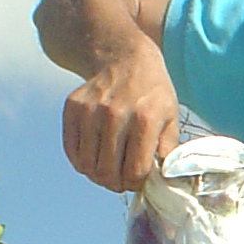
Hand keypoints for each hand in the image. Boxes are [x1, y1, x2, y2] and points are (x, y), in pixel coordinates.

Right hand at [61, 52, 180, 191]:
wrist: (125, 59)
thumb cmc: (152, 93)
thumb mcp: (171, 119)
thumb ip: (167, 152)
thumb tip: (161, 181)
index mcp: (144, 118)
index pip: (134, 171)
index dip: (137, 184)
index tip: (139, 181)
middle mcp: (114, 114)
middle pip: (108, 173)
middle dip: (117, 184)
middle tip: (122, 180)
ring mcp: (90, 110)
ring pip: (87, 166)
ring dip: (98, 175)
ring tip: (110, 169)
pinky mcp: (73, 108)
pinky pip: (72, 151)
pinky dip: (82, 162)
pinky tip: (95, 157)